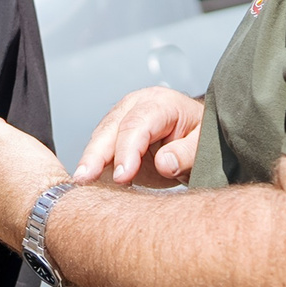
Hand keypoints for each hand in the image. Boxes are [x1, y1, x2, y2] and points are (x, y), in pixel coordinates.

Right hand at [75, 87, 204, 186]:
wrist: (197, 137)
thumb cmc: (203, 138)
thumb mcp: (204, 145)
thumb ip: (186, 153)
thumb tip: (163, 164)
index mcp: (160, 103)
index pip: (137, 124)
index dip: (127, 150)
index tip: (123, 176)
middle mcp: (135, 106)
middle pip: (110, 128)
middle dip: (95, 154)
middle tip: (84, 178)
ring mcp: (121, 119)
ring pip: (100, 138)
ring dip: (90, 161)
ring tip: (81, 182)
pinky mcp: (114, 136)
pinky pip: (100, 150)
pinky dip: (94, 166)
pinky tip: (87, 183)